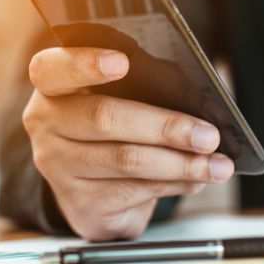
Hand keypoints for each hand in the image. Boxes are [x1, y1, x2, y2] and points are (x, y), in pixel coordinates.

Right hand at [22, 47, 234, 240]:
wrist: (94, 186)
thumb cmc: (116, 125)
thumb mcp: (131, 93)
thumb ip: (157, 84)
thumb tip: (205, 106)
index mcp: (52, 83)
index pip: (53, 68)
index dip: (85, 64)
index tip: (123, 61)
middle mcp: (45, 123)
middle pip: (104, 118)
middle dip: (165, 126)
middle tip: (208, 134)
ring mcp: (58, 165)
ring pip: (126, 159)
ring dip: (180, 162)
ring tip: (217, 164)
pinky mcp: (80, 201)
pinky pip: (135, 190)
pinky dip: (175, 184)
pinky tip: (197, 179)